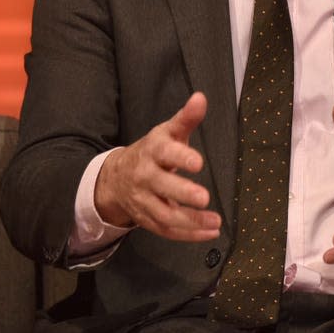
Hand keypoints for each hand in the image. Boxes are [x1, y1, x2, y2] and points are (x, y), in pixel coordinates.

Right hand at [94, 92, 220, 241]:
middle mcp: (146, 176)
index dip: (181, 157)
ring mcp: (144, 200)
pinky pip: (166, 230)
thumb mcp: (168, 131)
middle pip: (162, 186)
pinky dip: (188, 235)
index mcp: (153, 151)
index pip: (165, 153)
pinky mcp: (147, 219)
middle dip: (183, 193)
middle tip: (205, 198)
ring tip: (215, 222)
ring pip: (165, 214)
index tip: (198, 162)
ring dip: (190, 221)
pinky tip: (210, 232)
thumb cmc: (154, 150)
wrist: (117, 176)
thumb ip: (187, 118)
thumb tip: (201, 98)